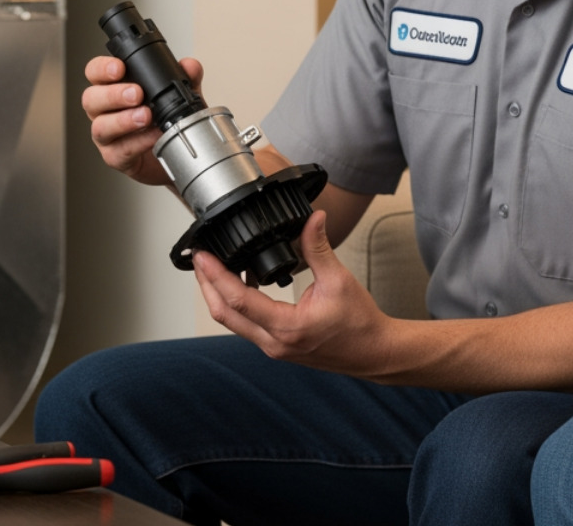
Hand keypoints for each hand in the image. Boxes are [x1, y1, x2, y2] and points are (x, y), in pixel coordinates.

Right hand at [81, 54, 203, 184]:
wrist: (177, 154)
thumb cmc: (166, 120)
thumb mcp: (180, 94)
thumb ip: (186, 77)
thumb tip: (190, 66)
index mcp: (113, 87)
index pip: (95, 72)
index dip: (102, 68)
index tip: (119, 68)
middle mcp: (104, 110)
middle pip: (91, 98)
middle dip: (113, 94)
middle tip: (136, 94)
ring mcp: (107, 135)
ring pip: (101, 126)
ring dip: (123, 120)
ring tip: (145, 116)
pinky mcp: (115, 157)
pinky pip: (120, 150)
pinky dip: (138, 142)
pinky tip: (153, 136)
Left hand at [194, 210, 395, 376]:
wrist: (374, 352)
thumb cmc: (359, 323)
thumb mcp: (339, 280)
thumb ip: (318, 248)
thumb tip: (313, 218)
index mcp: (287, 327)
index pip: (237, 300)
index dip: (215, 275)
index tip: (203, 255)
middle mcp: (274, 342)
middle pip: (224, 315)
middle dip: (206, 285)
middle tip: (199, 258)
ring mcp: (273, 347)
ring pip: (232, 322)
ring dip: (218, 295)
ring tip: (212, 268)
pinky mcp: (277, 346)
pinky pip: (246, 325)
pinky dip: (236, 304)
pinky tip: (239, 284)